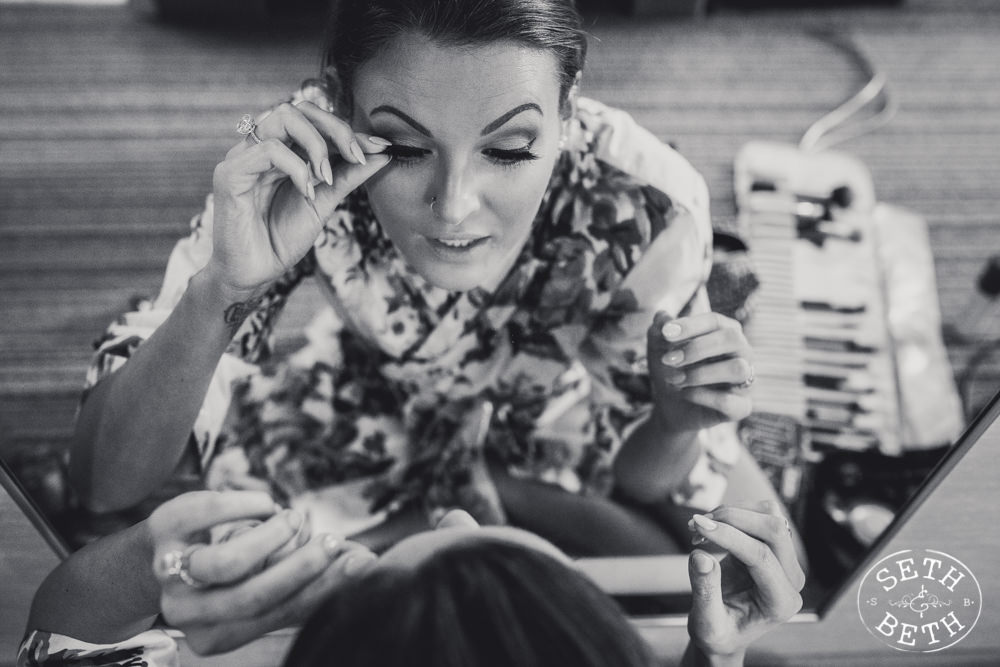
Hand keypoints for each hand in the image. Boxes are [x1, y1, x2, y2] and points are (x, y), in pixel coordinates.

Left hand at [147, 490, 375, 654]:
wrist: (169, 547)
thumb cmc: (234, 572)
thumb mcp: (269, 584)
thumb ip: (314, 582)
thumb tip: (369, 565)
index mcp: (216, 635)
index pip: (275, 617)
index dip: (321, 589)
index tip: (361, 562)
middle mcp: (187, 613)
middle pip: (252, 598)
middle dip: (301, 567)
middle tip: (333, 540)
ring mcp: (170, 572)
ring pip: (227, 564)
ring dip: (272, 536)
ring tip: (294, 518)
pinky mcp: (164, 529)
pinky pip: (207, 514)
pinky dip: (245, 504)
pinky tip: (265, 503)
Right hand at [207, 101, 391, 294]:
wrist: (254, 274)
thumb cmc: (282, 238)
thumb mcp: (324, 202)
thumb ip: (348, 175)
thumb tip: (382, 153)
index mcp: (282, 150)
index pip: (315, 121)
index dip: (349, 131)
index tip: (381, 147)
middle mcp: (261, 147)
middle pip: (299, 109)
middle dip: (335, 129)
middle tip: (356, 157)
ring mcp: (244, 157)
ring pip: (283, 118)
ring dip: (316, 145)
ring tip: (326, 178)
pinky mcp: (230, 173)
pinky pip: (268, 150)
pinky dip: (296, 167)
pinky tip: (307, 191)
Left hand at [647, 311, 753, 433]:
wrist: (671, 407)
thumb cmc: (671, 370)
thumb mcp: (659, 349)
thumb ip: (660, 331)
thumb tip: (662, 316)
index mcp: (725, 332)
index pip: (715, 321)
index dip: (690, 325)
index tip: (666, 333)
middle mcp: (742, 353)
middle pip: (732, 339)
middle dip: (697, 348)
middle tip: (669, 359)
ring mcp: (745, 380)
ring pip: (737, 369)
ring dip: (700, 374)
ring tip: (675, 379)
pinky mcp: (741, 406)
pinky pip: (729, 400)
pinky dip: (703, 396)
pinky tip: (685, 394)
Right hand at [684, 501, 805, 663]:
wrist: (726, 634)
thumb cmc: (718, 633)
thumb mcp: (706, 624)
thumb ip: (705, 591)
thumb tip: (701, 556)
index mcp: (781, 602)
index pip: (761, 556)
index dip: (728, 536)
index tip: (697, 526)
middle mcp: (791, 579)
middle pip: (774, 529)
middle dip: (732, 518)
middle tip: (696, 524)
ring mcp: (786, 560)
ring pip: (769, 514)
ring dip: (731, 513)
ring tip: (700, 528)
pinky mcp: (775, 547)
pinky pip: (761, 513)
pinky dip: (733, 513)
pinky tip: (712, 529)